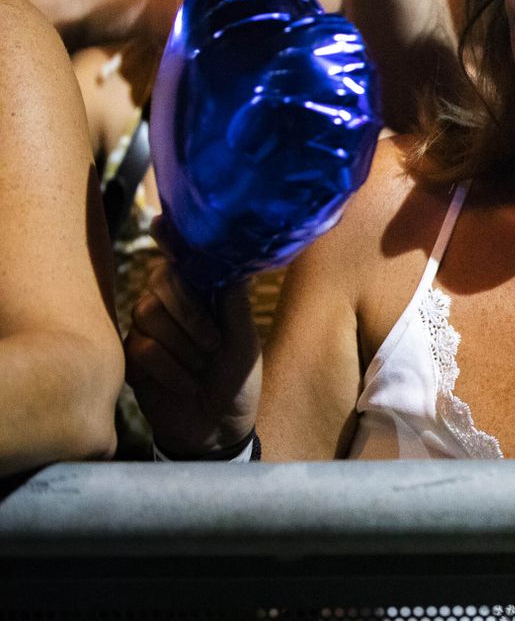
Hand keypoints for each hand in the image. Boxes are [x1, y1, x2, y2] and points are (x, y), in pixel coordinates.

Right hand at [123, 253, 260, 456]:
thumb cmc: (237, 382)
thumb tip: (233, 263)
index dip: (171, 238)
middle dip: (191, 315)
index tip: (161, 223)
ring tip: (201, 366)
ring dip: (183, 346)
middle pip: (161, 281)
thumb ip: (234, 303)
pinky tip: (185, 384)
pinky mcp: (132, 359)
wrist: (218, 428)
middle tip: (214, 346)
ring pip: (148, 313)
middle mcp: (171, 305)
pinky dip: (171, 370)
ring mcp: (147, 330)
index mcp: (204, 294)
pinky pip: (142, 348)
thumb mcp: (246, 341)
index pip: (183, 259)